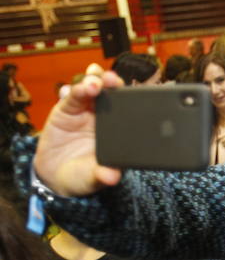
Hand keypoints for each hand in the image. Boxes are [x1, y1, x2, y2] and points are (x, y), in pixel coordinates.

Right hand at [33, 65, 123, 196]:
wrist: (56, 176)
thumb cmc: (83, 175)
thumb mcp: (94, 178)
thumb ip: (103, 175)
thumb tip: (112, 177)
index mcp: (119, 132)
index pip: (128, 111)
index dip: (131, 100)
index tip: (134, 95)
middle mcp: (105, 118)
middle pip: (111, 94)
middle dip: (113, 84)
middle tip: (112, 80)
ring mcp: (86, 111)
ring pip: (92, 90)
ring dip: (94, 81)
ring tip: (94, 84)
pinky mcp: (67, 109)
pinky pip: (72, 96)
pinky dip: (74, 89)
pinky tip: (75, 88)